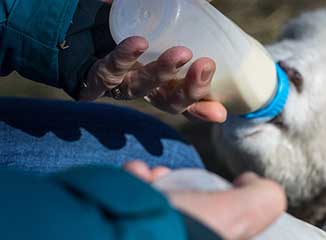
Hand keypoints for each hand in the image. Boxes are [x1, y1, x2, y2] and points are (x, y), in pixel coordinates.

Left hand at [79, 1, 226, 122]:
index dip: (202, 111)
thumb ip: (182, 14)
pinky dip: (126, 56)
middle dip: (190, 90)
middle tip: (205, 67)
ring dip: (164, 72)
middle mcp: (144, 89)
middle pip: (169, 102)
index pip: (186, 103)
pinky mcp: (96, 75)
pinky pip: (111, 69)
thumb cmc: (126, 29)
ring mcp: (120, 84)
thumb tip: (206, 1)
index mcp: (162, 84)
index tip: (220, 113)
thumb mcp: (159, 27)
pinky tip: (139, 43)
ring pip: (143, 87)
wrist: (76, 29)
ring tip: (182, 53)